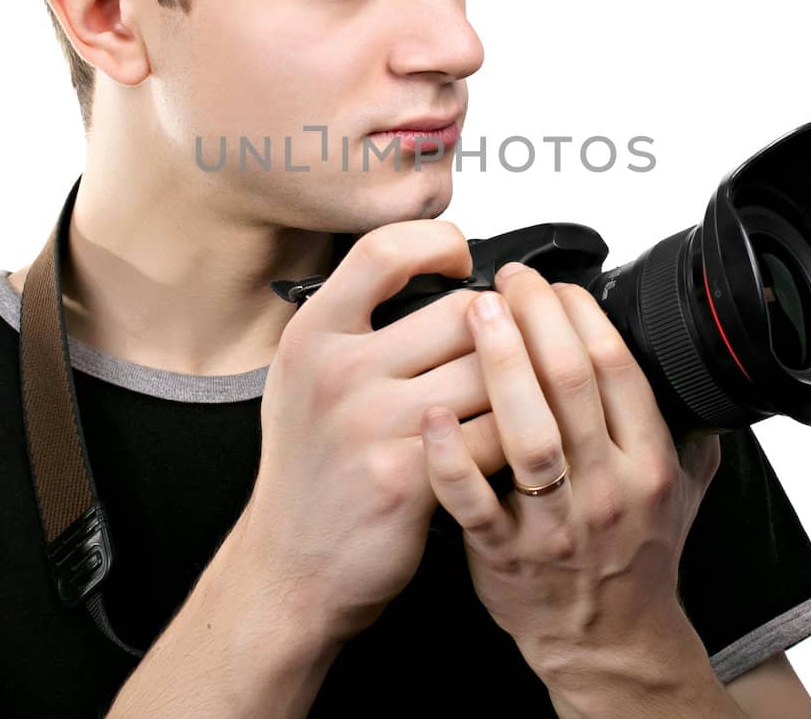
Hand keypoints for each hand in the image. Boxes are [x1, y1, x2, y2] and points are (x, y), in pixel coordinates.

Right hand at [238, 221, 511, 645]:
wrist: (291, 567)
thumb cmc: (311, 470)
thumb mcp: (305, 375)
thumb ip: (357, 321)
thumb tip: (434, 269)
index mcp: (313, 335)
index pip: (384, 250)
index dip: (437, 244)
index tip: (461, 261)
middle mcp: (338, 372)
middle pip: (465, 313)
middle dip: (500, 331)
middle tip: (508, 349)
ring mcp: (371, 426)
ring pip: (493, 373)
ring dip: (520, 387)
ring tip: (518, 399)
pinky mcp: (408, 480)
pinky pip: (495, 436)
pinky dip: (516, 440)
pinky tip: (511, 446)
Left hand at [419, 261, 721, 679]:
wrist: (607, 640)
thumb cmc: (635, 556)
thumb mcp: (683, 487)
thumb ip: (682, 421)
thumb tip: (683, 354)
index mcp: (648, 462)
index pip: (617, 366)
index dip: (580, 314)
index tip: (551, 284)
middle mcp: (607, 488)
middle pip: (572, 383)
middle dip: (535, 316)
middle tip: (507, 280)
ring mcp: (555, 522)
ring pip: (529, 432)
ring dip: (500, 363)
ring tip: (474, 312)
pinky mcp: (505, 553)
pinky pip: (474, 501)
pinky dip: (451, 456)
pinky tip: (432, 412)